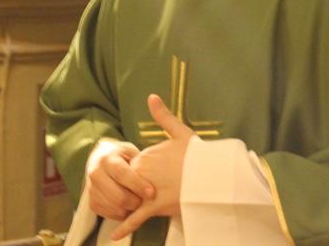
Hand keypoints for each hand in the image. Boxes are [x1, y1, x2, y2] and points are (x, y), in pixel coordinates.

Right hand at [85, 139, 154, 220]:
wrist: (99, 158)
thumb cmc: (121, 155)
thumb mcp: (130, 152)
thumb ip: (139, 163)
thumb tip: (155, 177)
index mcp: (106, 159)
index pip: (121, 174)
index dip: (137, 185)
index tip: (151, 192)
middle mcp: (95, 174)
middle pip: (117, 196)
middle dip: (135, 202)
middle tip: (147, 201)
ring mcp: (91, 189)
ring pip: (113, 207)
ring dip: (129, 209)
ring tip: (139, 204)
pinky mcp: (91, 202)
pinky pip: (108, 214)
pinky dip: (121, 214)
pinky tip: (129, 207)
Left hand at [111, 94, 195, 239]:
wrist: (212, 174)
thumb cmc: (198, 154)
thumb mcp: (180, 132)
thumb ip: (162, 116)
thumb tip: (151, 96)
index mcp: (146, 156)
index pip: (130, 167)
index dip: (136, 173)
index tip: (148, 175)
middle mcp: (142, 173)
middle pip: (127, 184)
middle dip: (131, 189)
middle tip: (145, 192)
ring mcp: (147, 191)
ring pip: (130, 200)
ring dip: (127, 205)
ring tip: (131, 208)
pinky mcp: (155, 207)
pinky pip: (136, 218)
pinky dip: (125, 227)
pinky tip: (115, 236)